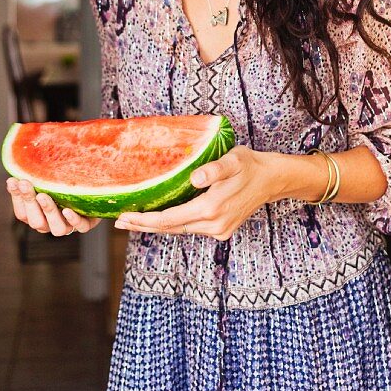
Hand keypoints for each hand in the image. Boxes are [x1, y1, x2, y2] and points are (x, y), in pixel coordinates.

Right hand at [6, 177, 101, 235]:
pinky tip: (67, 209)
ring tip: (43, 196)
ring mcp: (68, 226)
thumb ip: (36, 177)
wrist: (92, 195)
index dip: (16, 198)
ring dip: (48, 210)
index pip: (22, 213)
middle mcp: (51, 225)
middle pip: (35, 221)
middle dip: (29, 201)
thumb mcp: (48, 181)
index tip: (12, 180)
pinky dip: (72, 219)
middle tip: (25, 183)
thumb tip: (19, 162)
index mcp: (38, 216)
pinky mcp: (86, 225)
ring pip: (56, 228)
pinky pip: (80, 227)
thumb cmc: (63, 187)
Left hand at [113, 145, 282, 240]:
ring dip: (157, 225)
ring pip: (180, 230)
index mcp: (212, 208)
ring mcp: (218, 230)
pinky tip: (161, 218)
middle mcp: (214, 224)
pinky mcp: (221, 230)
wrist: (271, 179)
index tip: (124, 217)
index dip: (145, 220)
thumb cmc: (249, 165)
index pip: (169, 219)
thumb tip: (195, 178)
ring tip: (134, 219)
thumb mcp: (233, 160)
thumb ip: (214, 169)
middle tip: (119, 221)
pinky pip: (191, 228)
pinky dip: (173, 224)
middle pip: (170, 228)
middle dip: (144, 225)